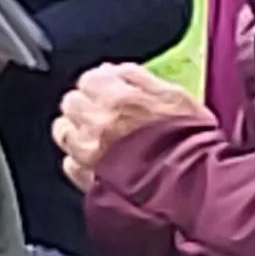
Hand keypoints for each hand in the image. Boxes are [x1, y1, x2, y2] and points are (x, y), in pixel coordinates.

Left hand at [57, 63, 206, 188]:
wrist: (191, 185)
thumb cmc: (191, 141)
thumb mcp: (176, 97)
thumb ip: (140, 79)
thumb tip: (116, 70)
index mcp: (117, 99)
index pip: (90, 79)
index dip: (101, 83)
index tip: (110, 90)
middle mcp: (95, 123)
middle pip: (72, 102)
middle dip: (85, 104)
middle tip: (104, 113)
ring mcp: (87, 153)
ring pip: (63, 131)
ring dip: (75, 129)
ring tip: (97, 136)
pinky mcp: (87, 179)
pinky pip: (69, 163)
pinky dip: (77, 160)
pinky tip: (97, 161)